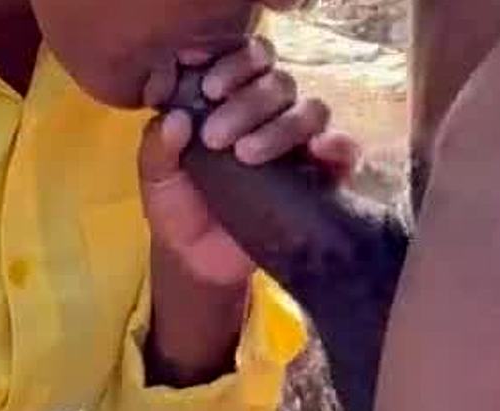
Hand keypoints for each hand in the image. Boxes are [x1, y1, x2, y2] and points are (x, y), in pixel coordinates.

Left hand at [139, 37, 360, 288]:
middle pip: (277, 82)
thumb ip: (157, 147)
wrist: (200, 262)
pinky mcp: (321, 175)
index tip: (208, 88)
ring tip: (246, 154)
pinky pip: (344, 149)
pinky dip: (336, 145)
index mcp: (230, 99)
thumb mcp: (156, 179)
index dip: (232, 64)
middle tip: (215, 137)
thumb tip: (175, 119)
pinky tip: (317, 151)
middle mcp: (268, 113)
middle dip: (246, 103)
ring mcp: (297, 143)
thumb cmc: (178, 209)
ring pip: (310, 110)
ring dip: (281, 126)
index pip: (245, 59)